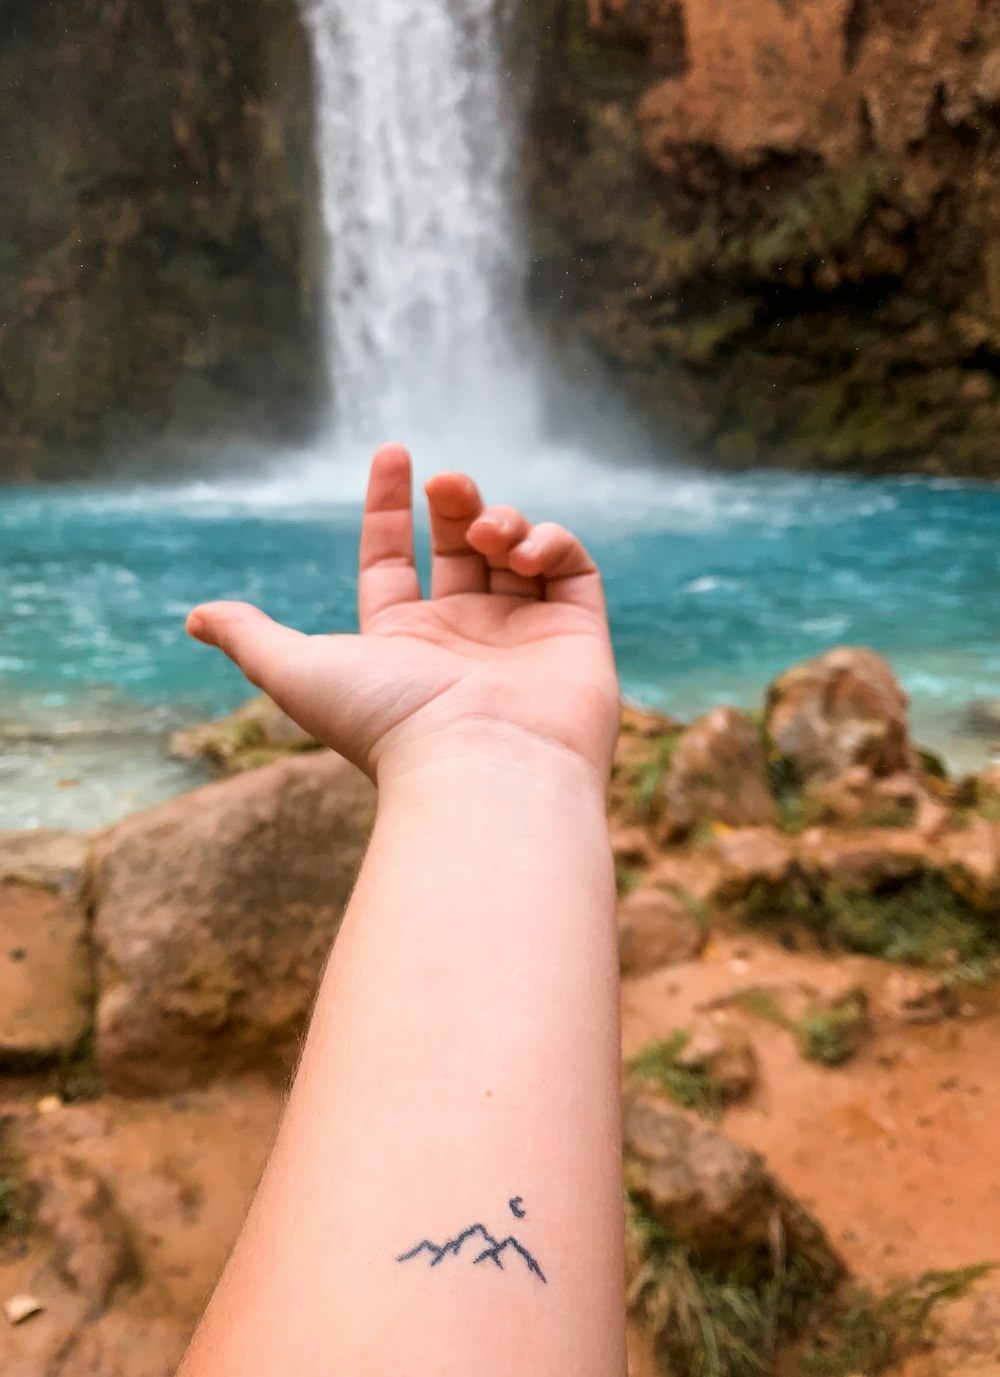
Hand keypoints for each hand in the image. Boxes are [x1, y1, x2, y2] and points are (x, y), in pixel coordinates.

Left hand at [186, 444, 619, 784]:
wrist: (482, 769)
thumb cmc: (389, 722)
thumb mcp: (297, 672)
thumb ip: (251, 637)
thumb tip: (194, 618)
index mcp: (403, 642)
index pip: (392, 561)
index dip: (387, 507)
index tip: (392, 452)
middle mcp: (464, 636)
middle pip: (457, 545)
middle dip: (452, 502)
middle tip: (444, 484)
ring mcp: (523, 635)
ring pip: (514, 549)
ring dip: (499, 519)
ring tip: (485, 532)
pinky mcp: (578, 636)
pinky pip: (572, 569)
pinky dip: (551, 542)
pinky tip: (523, 552)